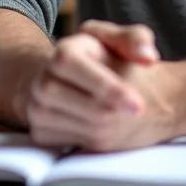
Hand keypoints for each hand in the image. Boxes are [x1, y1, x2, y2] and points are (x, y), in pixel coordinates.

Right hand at [24, 20, 178, 151]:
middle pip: (89, 107)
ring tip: (116, 115)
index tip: (138, 106)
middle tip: (136, 112)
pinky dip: (94, 140)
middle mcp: (44, 80)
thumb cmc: (102, 61)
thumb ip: (136, 39)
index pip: (74, 66)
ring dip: (110, 128)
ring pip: (86, 130)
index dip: (106, 87)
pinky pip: (76, 146)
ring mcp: (38, 108)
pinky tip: (100, 127)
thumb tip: (148, 57)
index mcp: (64, 52)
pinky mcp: (40, 133)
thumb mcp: (118, 41)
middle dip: (117, 112)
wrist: (74, 84)